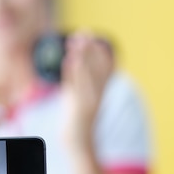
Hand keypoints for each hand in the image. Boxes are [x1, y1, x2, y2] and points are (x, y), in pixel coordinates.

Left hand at [61, 32, 114, 149]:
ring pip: (87, 74)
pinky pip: (76, 86)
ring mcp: (90, 100)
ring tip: (75, 42)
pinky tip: (68, 59)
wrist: (79, 141)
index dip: (98, 49)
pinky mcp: (79, 107)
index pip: (105, 65)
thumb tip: (72, 58)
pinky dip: (73, 72)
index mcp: (101, 90)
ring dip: (81, 56)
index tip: (90, 35)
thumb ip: (76, 78)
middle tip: (83, 32)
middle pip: (96, 66)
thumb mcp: (78, 95)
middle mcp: (98, 93)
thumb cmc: (77, 118)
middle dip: (90, 48)